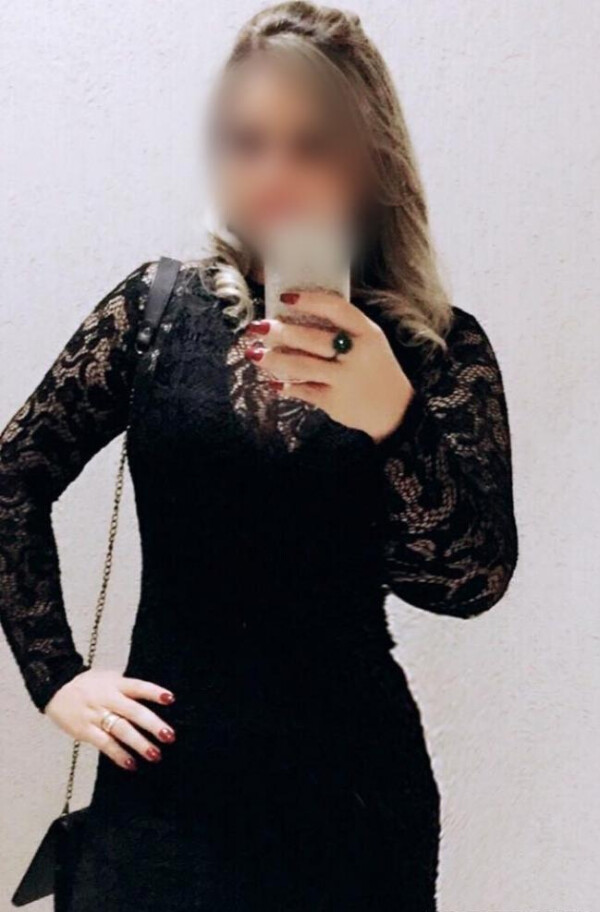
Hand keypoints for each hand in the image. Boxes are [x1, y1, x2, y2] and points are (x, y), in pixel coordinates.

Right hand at [43, 668, 176, 770]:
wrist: (55, 688)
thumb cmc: (88, 685)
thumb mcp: (108, 678)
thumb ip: (128, 688)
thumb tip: (154, 698)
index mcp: (115, 684)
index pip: (137, 686)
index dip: (153, 692)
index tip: (170, 699)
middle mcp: (107, 698)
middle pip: (133, 711)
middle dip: (152, 724)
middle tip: (169, 736)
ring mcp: (95, 715)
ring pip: (120, 730)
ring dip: (139, 743)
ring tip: (155, 754)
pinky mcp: (85, 731)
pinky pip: (104, 744)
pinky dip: (119, 755)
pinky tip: (131, 764)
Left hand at [242, 289, 413, 442]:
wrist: (394, 409)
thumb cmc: (375, 368)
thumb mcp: (371, 341)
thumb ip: (344, 327)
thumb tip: (300, 314)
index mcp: (367, 333)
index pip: (336, 309)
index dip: (309, 301)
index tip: (285, 298)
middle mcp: (357, 354)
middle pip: (312, 338)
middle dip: (281, 332)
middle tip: (259, 327)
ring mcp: (345, 379)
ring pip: (302, 366)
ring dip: (274, 359)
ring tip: (254, 354)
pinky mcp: (335, 401)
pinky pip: (304, 390)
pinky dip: (286, 386)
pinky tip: (273, 383)